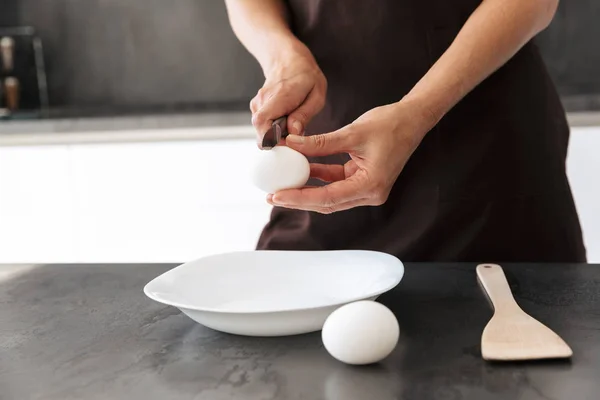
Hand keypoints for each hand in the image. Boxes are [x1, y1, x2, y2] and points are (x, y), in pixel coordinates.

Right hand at [251, 47, 326, 142]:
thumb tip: (294, 132)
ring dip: (277, 134)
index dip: (271, 138)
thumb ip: (304, 115)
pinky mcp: (256, 108)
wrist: (288, 60)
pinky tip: (285, 119)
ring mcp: (257, 104)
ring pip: (262, 130)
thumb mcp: (316, 95)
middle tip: (295, 132)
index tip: (287, 141)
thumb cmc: (306, 77)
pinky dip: (275, 128)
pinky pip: (263, 126)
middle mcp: (263, 100)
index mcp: (279, 96)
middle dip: (278, 139)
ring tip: (292, 121)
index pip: (262, 122)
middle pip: (261, 131)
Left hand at [268, 99, 437, 212]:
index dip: (300, 198)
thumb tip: (291, 145)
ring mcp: (367, 189)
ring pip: (330, 196)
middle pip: (327, 202)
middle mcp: (370, 193)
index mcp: (370, 186)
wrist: (412, 119)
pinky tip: (301, 171)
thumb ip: (320, 143)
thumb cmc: (390, 124)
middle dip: (299, 199)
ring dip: (306, 190)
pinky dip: (319, 178)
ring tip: (281, 187)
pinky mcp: (362, 180)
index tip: (278, 195)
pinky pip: (336, 183)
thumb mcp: (351, 132)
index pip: (328, 197)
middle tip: (272, 195)